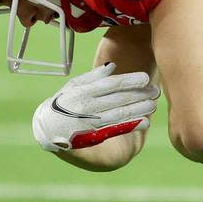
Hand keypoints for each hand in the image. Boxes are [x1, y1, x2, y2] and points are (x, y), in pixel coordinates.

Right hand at [32, 62, 159, 151]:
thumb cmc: (63, 102)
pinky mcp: (93, 135)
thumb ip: (93, 76)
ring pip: (119, 114)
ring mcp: (91, 122)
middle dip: (139, 94)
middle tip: (156, 91)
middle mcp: (87, 106)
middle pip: (118, 99)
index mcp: (84, 91)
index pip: (111, 84)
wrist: (46, 128)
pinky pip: (115, 129)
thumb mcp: (73, 85)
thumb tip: (112, 66)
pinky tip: (145, 121)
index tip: (145, 78)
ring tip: (154, 104)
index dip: (129, 81)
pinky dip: (131, 126)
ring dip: (139, 109)